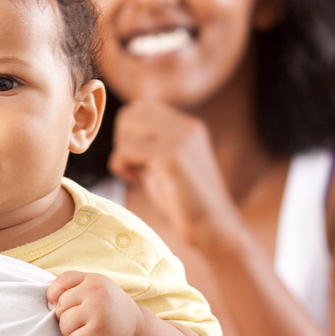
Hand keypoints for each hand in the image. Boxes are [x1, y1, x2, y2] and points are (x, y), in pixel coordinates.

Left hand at [46, 271, 143, 335]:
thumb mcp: (97, 292)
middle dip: (65, 318)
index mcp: (94, 280)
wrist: (137, 334)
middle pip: (60, 305)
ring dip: (70, 334)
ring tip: (86, 334)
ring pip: (64, 324)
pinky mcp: (98, 332)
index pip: (62, 281)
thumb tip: (46, 292)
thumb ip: (75, 288)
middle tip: (82, 324)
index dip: (55, 295)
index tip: (62, 307)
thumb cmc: (110, 313)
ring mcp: (98, 311)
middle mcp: (96, 292)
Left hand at [108, 100, 240, 252]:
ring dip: (122, 153)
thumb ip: (151, 145)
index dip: (128, 130)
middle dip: (122, 138)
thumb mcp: (167, 164)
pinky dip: (121, 165)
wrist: (213, 229)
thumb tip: (122, 132)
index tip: (134, 158)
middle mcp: (188, 127)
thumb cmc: (186, 203)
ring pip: (128, 127)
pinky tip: (134, 180)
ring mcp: (182, 140)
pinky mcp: (172, 158)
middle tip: (131, 165)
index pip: (142, 106)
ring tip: (134, 174)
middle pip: (131, 112)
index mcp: (189, 126)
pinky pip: (127, 149)